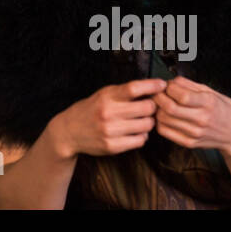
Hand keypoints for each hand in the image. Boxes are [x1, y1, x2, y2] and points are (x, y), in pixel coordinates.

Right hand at [47, 79, 165, 160]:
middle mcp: (108, 113)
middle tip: (149, 107)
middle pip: (146, 108)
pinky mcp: (113, 146)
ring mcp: (111, 131)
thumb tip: (152, 88)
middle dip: (152, 106)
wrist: (69, 131)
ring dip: (148, 122)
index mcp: (106, 97)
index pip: (134, 88)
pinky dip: (141, 136)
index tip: (161, 84)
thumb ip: (124, 92)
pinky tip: (134, 132)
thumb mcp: (103, 94)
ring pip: (147, 125)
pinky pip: (140, 140)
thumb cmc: (90, 109)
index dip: (152, 85)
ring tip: (141, 120)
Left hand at [152, 76, 230, 158]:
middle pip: (170, 108)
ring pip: (164, 120)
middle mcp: (202, 119)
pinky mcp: (189, 143)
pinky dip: (159, 121)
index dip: (169, 88)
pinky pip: (165, 132)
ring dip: (157, 109)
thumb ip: (190, 85)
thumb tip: (170, 81)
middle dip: (158, 97)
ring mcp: (195, 133)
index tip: (167, 85)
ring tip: (160, 103)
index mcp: (208, 103)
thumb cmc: (223, 109)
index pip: (182, 96)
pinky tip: (164, 115)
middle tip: (157, 93)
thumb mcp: (212, 92)